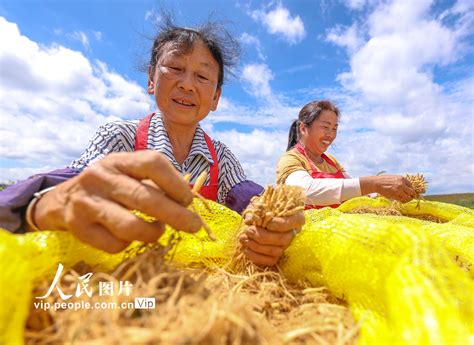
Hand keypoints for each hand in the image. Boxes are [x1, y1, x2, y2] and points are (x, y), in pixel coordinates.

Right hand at [33, 151, 202, 252]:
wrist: (64, 199)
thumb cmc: (112, 186)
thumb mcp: (129, 174)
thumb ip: (156, 184)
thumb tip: (189, 203)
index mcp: (118, 160)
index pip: (153, 163)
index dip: (176, 183)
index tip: (188, 200)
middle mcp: (100, 177)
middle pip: (145, 198)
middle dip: (176, 215)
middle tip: (194, 226)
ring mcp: (87, 202)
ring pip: (130, 226)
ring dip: (153, 233)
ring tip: (159, 230)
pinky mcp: (77, 226)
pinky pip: (115, 244)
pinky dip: (129, 244)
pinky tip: (129, 236)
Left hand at [239, 211, 304, 266]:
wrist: (257, 219)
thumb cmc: (261, 208)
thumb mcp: (259, 203)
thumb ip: (255, 209)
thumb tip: (249, 220)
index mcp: (295, 216)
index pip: (296, 221)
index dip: (281, 224)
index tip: (267, 223)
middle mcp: (293, 233)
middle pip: (284, 239)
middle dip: (263, 237)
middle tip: (248, 231)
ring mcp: (286, 246)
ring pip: (276, 251)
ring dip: (257, 246)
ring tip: (243, 238)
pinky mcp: (277, 256)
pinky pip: (270, 261)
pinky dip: (255, 257)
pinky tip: (245, 249)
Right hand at [361, 175, 415, 202]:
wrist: (377, 183)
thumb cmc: (384, 180)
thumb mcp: (394, 177)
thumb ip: (400, 181)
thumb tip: (405, 186)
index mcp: (402, 179)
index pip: (411, 185)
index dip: (411, 189)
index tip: (410, 192)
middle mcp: (402, 184)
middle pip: (412, 192)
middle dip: (412, 195)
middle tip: (411, 197)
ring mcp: (398, 190)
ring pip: (408, 197)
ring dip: (408, 199)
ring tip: (406, 200)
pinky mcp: (395, 195)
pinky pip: (402, 200)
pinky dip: (403, 201)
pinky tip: (402, 201)